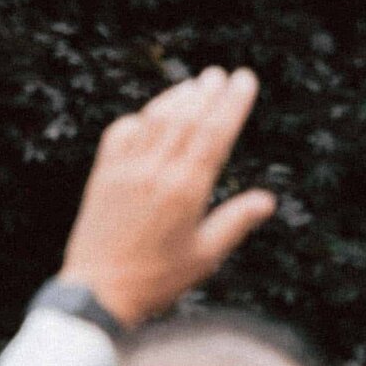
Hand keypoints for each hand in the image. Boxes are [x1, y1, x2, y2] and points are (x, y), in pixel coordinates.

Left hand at [58, 68, 272, 327]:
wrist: (99, 291)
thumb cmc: (157, 280)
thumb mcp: (205, 255)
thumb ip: (235, 222)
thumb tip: (267, 200)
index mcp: (186, 190)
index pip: (215, 134)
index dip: (232, 104)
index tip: (244, 80)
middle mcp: (156, 172)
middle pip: (187, 119)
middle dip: (207, 93)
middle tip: (221, 74)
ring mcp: (126, 170)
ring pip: (155, 120)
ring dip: (176, 98)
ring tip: (194, 83)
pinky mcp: (103, 175)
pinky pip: (122, 133)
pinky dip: (140, 118)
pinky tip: (150, 114)